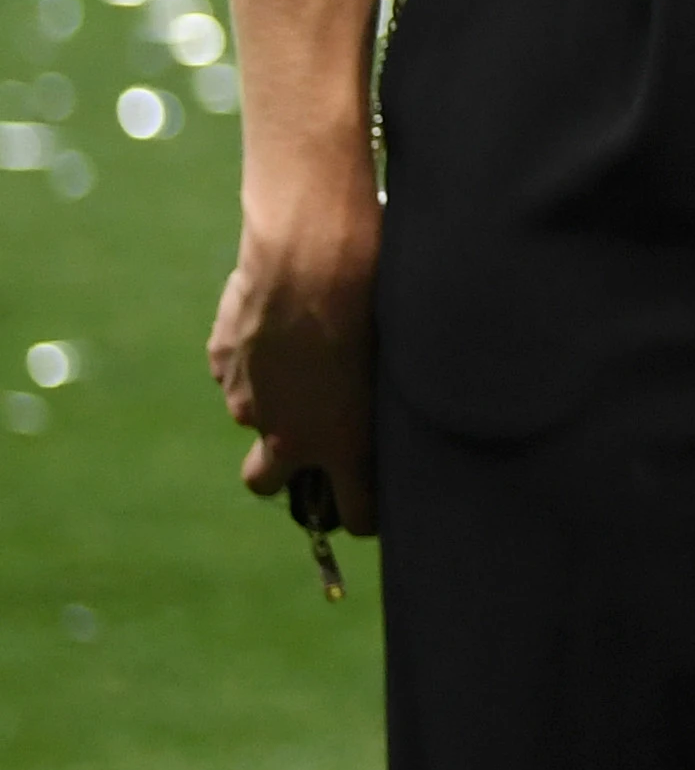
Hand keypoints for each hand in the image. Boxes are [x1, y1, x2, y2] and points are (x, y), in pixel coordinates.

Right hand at [209, 207, 378, 534]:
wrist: (315, 256)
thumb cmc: (377, 304)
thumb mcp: (397, 364)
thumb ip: (381, 405)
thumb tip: (386, 412)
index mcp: (340, 443)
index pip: (353, 514)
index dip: (363, 513)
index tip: (369, 502)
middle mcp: (285, 434)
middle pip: (266, 483)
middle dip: (283, 469)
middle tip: (306, 438)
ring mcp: (246, 399)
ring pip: (252, 416)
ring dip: (271, 400)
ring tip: (303, 354)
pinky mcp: (222, 362)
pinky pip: (238, 372)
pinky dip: (255, 359)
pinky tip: (282, 321)